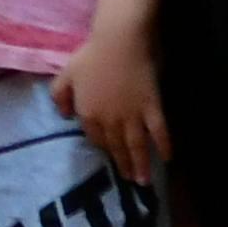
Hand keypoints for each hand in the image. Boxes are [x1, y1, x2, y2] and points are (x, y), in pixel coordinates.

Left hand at [51, 19, 168, 185]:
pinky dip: (164, 146)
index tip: (110, 156)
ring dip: (141, 165)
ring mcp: (133, 117)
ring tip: (144, 182)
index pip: (95, 138)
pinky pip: (159, 132)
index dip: (103, 147)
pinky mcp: (152, 109)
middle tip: (130, 181)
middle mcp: (110, 121)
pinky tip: (168, 159)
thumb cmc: (90, 57)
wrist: (119, 44)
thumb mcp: (65, 75)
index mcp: (88, 114)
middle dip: (123, 165)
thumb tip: (65, 117)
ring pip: (136, 146)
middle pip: (117, 147)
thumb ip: (59, 96)